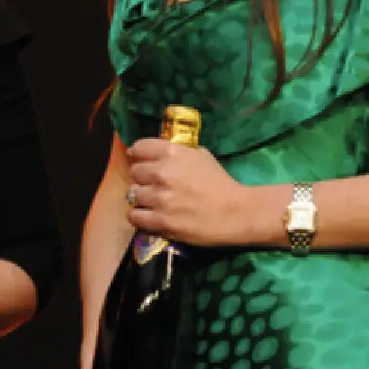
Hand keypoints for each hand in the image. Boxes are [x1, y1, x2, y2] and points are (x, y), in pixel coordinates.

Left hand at [124, 137, 256, 247]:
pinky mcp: (160, 220)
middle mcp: (162, 172)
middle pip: (134, 172)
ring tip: (151, 202)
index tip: (139, 161)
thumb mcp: (202, 156)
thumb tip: (161, 153)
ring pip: (132, 194)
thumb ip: (179, 153)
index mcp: (173, 153)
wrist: (236, 213)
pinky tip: (148, 216)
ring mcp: (160, 197)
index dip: (137, 155)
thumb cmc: (221, 183)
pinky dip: (138, 216)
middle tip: (151, 185)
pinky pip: (134, 216)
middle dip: (141, 178)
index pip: (139, 148)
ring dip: (140, 198)